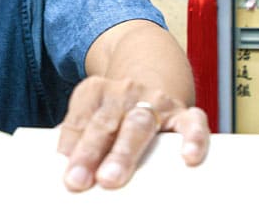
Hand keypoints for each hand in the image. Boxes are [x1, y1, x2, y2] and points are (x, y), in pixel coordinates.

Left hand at [57, 76, 208, 191]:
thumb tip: (68, 169)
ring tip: (111, 178)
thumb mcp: (93, 113)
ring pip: (139, 124)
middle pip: (105, 123)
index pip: (79, 120)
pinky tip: (189, 157)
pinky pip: (192, 122)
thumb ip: (80, 135)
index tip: (65, 174)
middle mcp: (124, 91)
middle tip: (78, 180)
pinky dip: (193, 138)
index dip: (71, 146)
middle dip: (90, 152)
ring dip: (123, 152)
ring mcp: (155, 100)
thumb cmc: (117, 110)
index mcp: (95, 90)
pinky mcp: (183, 112)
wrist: (153, 77)